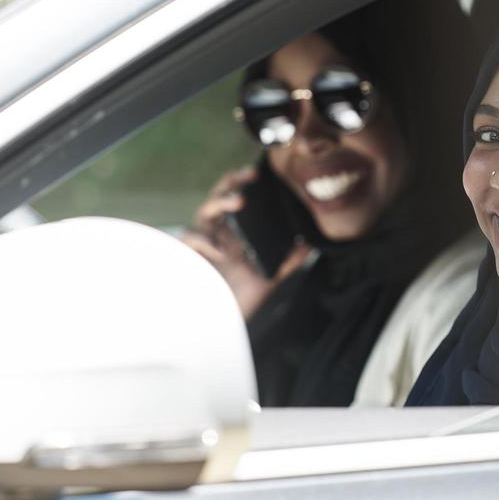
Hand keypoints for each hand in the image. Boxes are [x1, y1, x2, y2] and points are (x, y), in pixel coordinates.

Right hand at [181, 166, 311, 319]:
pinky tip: (219, 250)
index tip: (256, 173)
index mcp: (232, 235)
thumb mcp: (270, 277)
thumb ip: (288, 260)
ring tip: (239, 203)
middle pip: (217, 198)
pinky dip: (204, 239)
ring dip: (220, 202)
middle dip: (231, 183)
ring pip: (203, 212)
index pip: (233, 199)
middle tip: (249, 177)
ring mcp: (203, 246)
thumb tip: (309, 244)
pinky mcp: (190, 259)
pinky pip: (190, 237)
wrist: (222, 326)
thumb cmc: (241, 300)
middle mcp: (216, 236)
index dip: (240, 182)